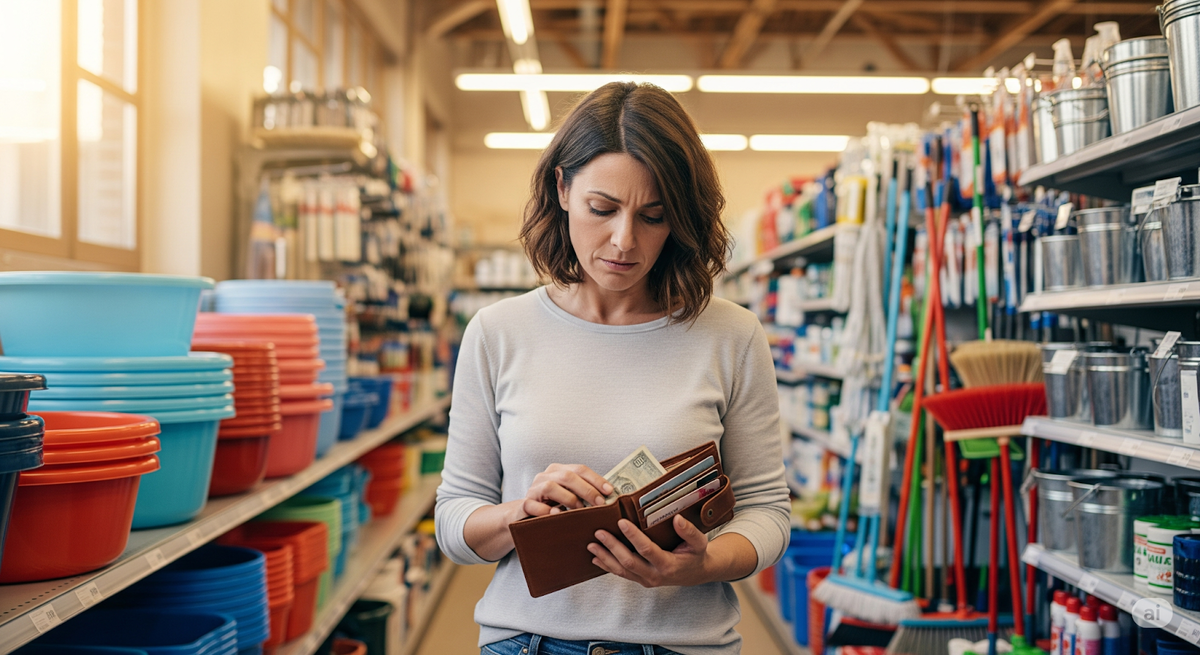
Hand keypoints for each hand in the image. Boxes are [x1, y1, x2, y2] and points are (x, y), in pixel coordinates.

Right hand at [521, 463, 612, 518]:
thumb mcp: (568, 496)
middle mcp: (545, 476)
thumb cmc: (551, 505)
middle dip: (586, 489)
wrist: (523, 515)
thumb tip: (608, 498)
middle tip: (600, 503)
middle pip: (567, 476)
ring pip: (550, 486)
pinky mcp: (524, 504)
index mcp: (558, 470)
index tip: (610, 491)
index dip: (596, 479)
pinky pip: (533, 505)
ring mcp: (533, 489)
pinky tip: (556, 515)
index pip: (580, 469)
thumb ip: (583, 494)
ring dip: (568, 498)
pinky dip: (545, 510)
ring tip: (580, 510)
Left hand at [588, 515, 711, 587]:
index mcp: (668, 565)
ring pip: (622, 570)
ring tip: (591, 545)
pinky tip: (596, 558)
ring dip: (605, 557)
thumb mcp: (699, 542)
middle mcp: (655, 575)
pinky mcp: (641, 580)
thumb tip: (677, 518)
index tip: (621, 522)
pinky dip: (607, 566)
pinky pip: (622, 574)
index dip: (633, 536)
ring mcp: (646, 580)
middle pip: (629, 562)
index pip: (647, 550)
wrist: (696, 573)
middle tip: (599, 532)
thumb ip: (689, 531)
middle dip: (612, 547)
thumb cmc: (695, 555)